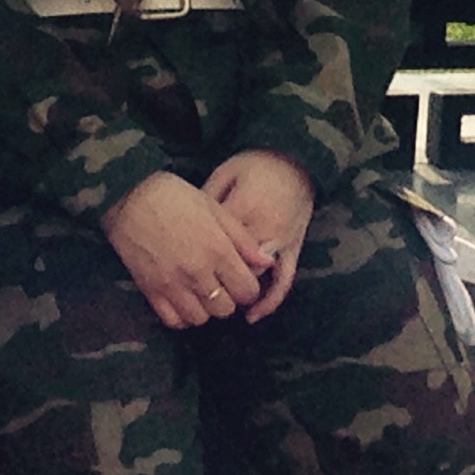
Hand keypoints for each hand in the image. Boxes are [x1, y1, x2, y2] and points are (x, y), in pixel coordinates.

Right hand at [101, 172, 271, 329]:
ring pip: (200, 318)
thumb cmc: (174, 196)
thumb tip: (267, 261)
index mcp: (218, 250)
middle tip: (219, 284)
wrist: (128, 195)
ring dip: (204, 309)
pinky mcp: (150, 290)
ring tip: (200, 292)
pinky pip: (173, 320)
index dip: (248, 288)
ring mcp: (172, 284)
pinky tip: (181, 300)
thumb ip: (243, 239)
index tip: (240, 280)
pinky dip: (180, 316)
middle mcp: (198, 272)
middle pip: (225, 309)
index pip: (247, 291)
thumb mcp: (214, 208)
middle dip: (227, 299)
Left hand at [203, 151, 312, 323]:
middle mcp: (262, 228)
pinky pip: (284, 280)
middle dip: (214, 280)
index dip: (197, 256)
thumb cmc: (255, 165)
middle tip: (195, 288)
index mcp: (242, 208)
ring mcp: (281, 240)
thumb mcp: (225, 174)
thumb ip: (208, 198)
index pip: (216, 243)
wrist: (295, 159)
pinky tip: (255, 315)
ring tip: (218, 302)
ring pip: (256, 277)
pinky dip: (270, 300)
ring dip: (237, 293)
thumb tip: (186, 222)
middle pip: (234, 265)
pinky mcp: (294, 248)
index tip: (180, 264)